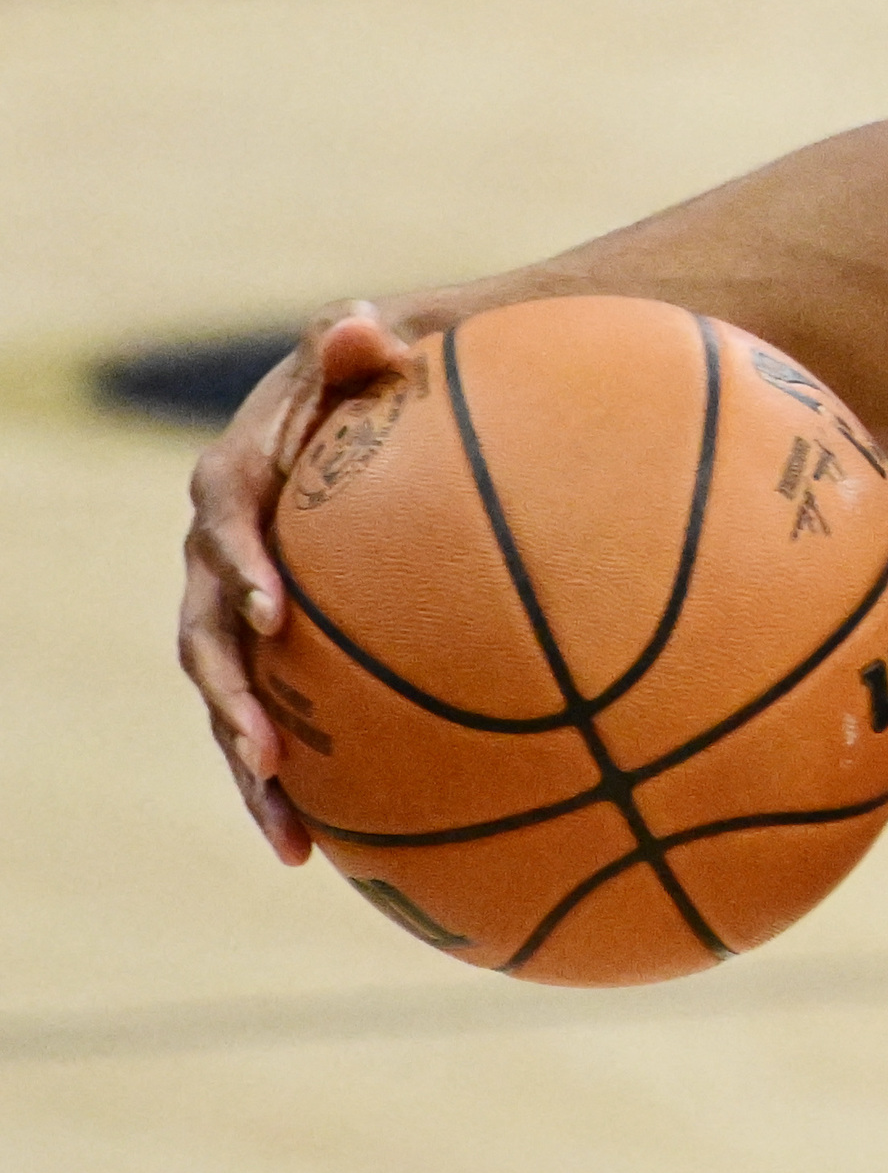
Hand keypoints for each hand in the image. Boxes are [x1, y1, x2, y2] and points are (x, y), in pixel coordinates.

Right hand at [176, 300, 420, 864]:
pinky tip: (326, 849)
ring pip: (228, 698)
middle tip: (267, 754)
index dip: (243, 564)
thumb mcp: (380, 344)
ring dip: (249, 769)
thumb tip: (364, 322)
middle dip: (231, 700)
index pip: (227, 520)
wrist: (395, 406)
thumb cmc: (395, 371)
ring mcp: (240, 609)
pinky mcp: (272, 653)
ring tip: (289, 836)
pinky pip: (273, 720)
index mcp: (240, 479)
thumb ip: (360, 342)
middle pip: (206, 635)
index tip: (278, 612)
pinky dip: (293, 783)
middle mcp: (222, 552)